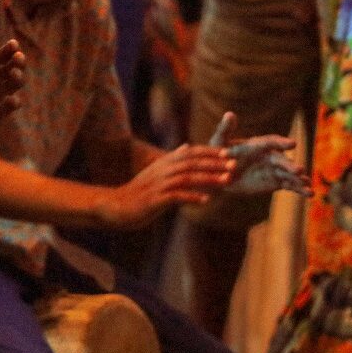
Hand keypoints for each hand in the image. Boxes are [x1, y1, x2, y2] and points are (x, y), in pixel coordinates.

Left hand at [0, 18, 25, 135]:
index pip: (1, 56)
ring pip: (10, 87)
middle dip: (16, 64)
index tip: (13, 44)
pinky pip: (4, 110)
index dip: (7, 51)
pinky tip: (14, 99)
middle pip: (10, 70)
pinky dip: (9, 106)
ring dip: (15, 81)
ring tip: (16, 73)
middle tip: (20, 57)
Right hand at [95, 144, 235, 229]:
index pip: (191, 152)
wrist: (117, 205)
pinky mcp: (155, 199)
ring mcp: (158, 184)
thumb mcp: (155, 172)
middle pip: (192, 163)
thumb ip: (172, 159)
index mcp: (164, 162)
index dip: (210, 152)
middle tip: (234, 165)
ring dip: (209, 179)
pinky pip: (176, 196)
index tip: (229, 153)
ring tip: (226, 182)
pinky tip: (205, 200)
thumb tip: (186, 146)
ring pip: (188, 177)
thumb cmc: (139, 191)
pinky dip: (192, 197)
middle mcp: (162, 170)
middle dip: (215, 163)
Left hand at [209, 112, 309, 195]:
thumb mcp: (218, 142)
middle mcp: (270, 156)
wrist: (219, 175)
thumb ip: (225, 130)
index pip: (273, 142)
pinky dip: (299, 189)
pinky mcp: (276, 182)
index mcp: (258, 144)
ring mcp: (274, 169)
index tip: (292, 144)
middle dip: (291, 166)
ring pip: (289, 174)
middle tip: (299, 170)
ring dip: (299, 179)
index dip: (282, 142)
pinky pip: (290, 185)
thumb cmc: (217, 155)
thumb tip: (229, 114)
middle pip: (283, 160)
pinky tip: (309, 194)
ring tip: (308, 185)